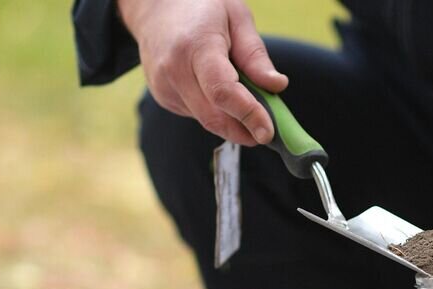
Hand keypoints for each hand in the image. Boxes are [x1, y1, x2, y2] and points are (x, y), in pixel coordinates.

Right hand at [118, 0, 286, 145]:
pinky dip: (216, 111)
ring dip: (232, 120)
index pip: (222, 91)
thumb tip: (277, 86)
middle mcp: (174, 70)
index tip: (267, 132)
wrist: (155, 9)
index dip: (248, 115)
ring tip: (245, 100)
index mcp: (196, 46)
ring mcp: (164, 87)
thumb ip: (255, 55)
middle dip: (244, 130)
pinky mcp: (163, 97)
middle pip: (214, 116)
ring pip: (207, 120)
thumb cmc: (201, 7)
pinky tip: (217, 90)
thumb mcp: (236, 17)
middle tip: (268, 131)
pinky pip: (197, 114)